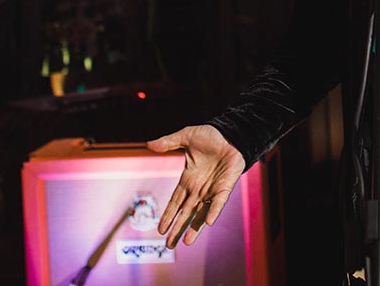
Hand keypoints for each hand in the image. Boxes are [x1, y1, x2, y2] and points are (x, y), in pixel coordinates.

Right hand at [147, 125, 245, 247]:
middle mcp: (199, 189)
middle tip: (169, 246)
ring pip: (200, 213)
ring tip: (185, 243)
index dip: (168, 215)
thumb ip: (168, 142)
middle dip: (177, 228)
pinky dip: (213, 211)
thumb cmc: (211, 136)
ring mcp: (212, 189)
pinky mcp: (225, 187)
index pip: (175, 202)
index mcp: (188, 180)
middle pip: (185, 213)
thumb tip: (148, 144)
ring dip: (194, 227)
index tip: (160, 230)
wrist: (232, 133)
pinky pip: (218, 202)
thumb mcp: (186, 137)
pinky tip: (208, 223)